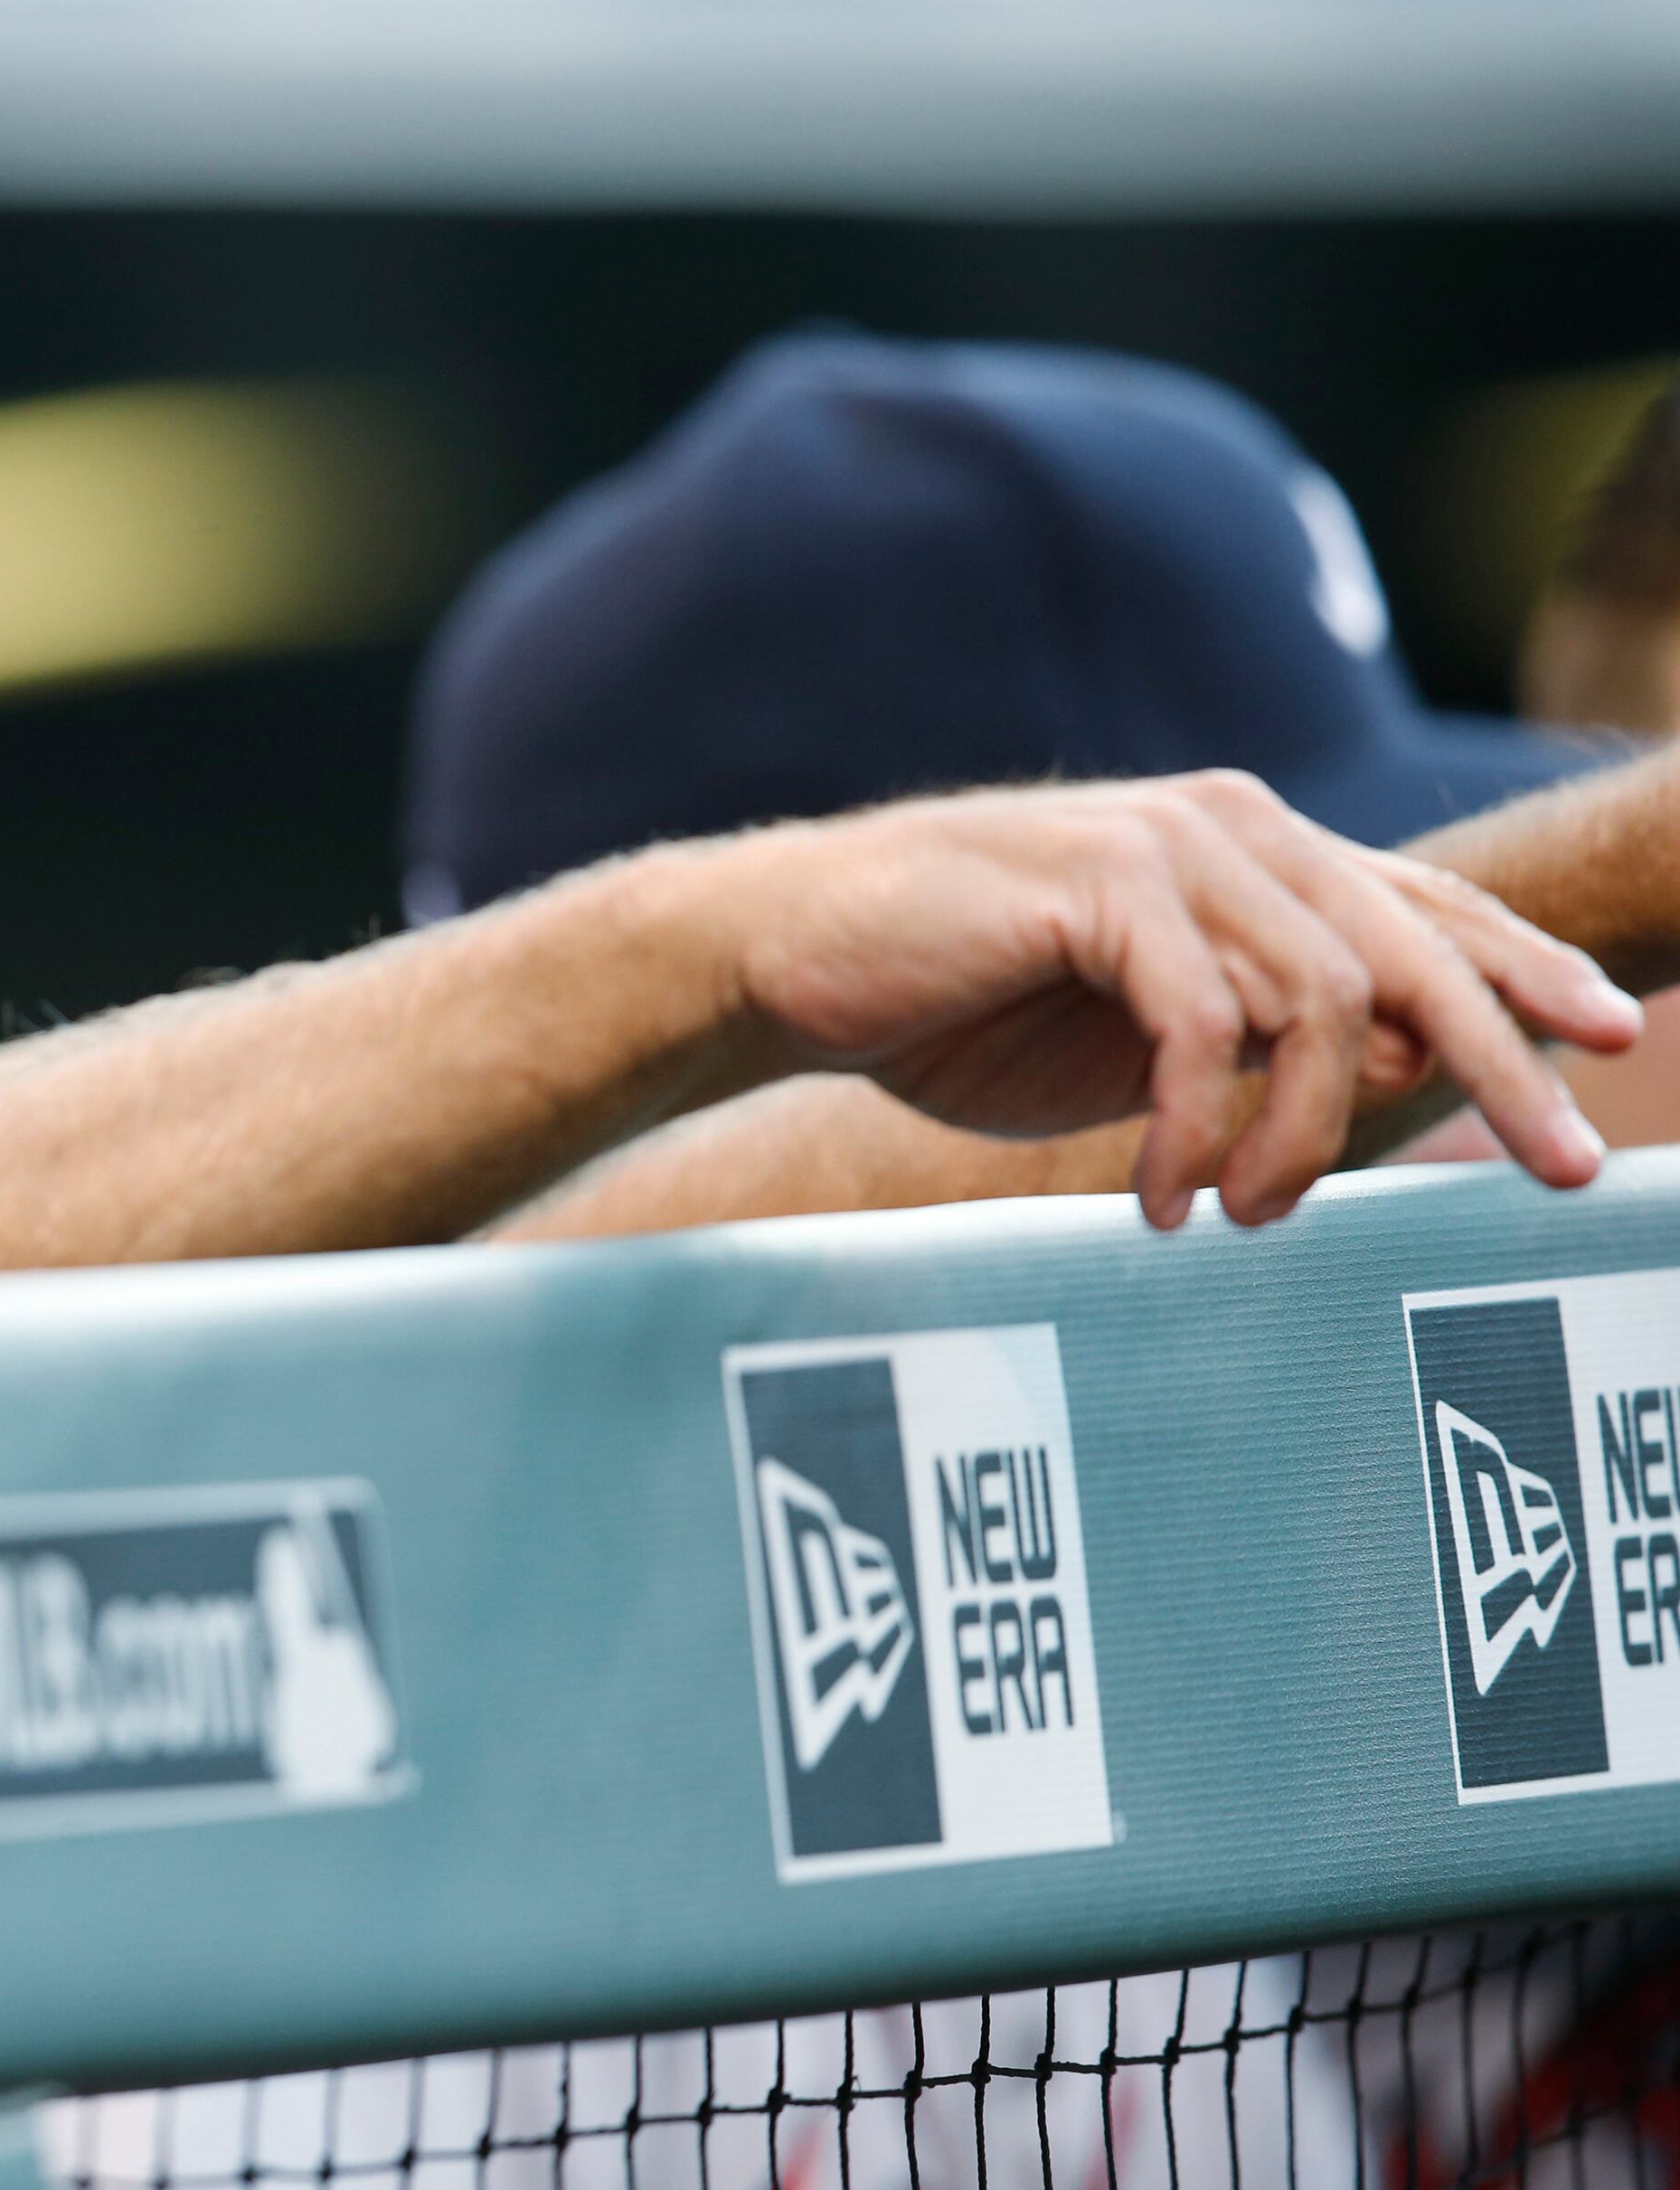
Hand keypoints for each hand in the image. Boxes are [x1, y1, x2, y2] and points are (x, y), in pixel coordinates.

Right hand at [729, 773, 1645, 1227]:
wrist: (789, 955)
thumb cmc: (953, 1001)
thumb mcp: (1137, 1040)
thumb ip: (1262, 1042)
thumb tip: (1409, 1072)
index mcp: (1248, 852)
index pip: (1425, 905)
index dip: (1528, 967)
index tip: (1613, 1040)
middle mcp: (1229, 825)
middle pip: (1415, 945)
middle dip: (1505, 1061)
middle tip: (1560, 1172)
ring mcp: (1165, 844)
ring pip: (1322, 996)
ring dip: (1298, 1138)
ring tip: (1243, 1218)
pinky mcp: (1098, 885)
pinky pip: (1202, 1023)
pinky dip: (1195, 1131)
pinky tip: (1160, 1202)